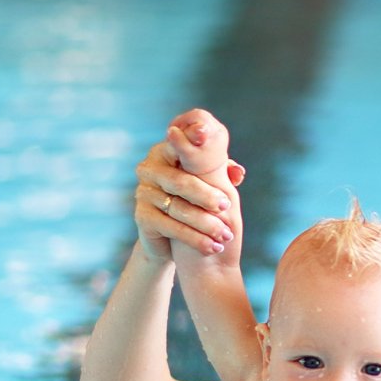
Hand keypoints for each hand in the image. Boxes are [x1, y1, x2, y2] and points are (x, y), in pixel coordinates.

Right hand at [133, 109, 245, 260]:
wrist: (174, 241)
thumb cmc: (195, 204)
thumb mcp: (211, 185)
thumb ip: (222, 172)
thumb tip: (238, 172)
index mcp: (166, 152)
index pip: (179, 142)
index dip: (191, 136)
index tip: (204, 134)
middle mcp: (149, 168)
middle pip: (181, 180)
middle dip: (206, 195)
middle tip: (226, 206)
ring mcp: (143, 192)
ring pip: (178, 207)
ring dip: (206, 223)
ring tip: (226, 235)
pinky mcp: (142, 216)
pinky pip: (172, 227)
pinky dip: (195, 238)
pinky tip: (212, 247)